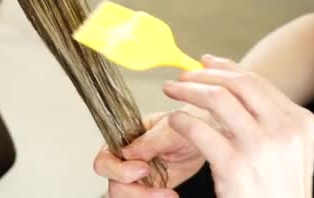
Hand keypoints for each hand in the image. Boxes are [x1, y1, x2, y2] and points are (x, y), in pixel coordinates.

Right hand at [93, 106, 213, 196]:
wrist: (209, 133)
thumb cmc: (188, 122)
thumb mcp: (170, 128)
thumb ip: (148, 141)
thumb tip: (127, 152)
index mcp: (125, 140)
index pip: (104, 160)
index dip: (119, 170)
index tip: (143, 168)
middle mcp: (128, 159)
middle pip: (112, 183)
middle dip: (133, 190)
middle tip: (158, 187)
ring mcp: (139, 175)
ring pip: (125, 195)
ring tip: (169, 194)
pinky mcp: (152, 188)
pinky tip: (171, 195)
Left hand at [165, 55, 313, 197]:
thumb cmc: (278, 190)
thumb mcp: (287, 149)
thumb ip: (267, 118)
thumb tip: (231, 85)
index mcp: (299, 121)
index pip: (256, 81)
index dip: (225, 67)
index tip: (205, 62)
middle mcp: (284, 129)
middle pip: (237, 83)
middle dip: (203, 75)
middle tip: (182, 77)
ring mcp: (260, 147)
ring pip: (217, 98)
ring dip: (188, 90)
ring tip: (171, 90)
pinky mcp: (235, 165)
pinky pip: (200, 129)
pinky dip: (182, 120)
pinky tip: (175, 120)